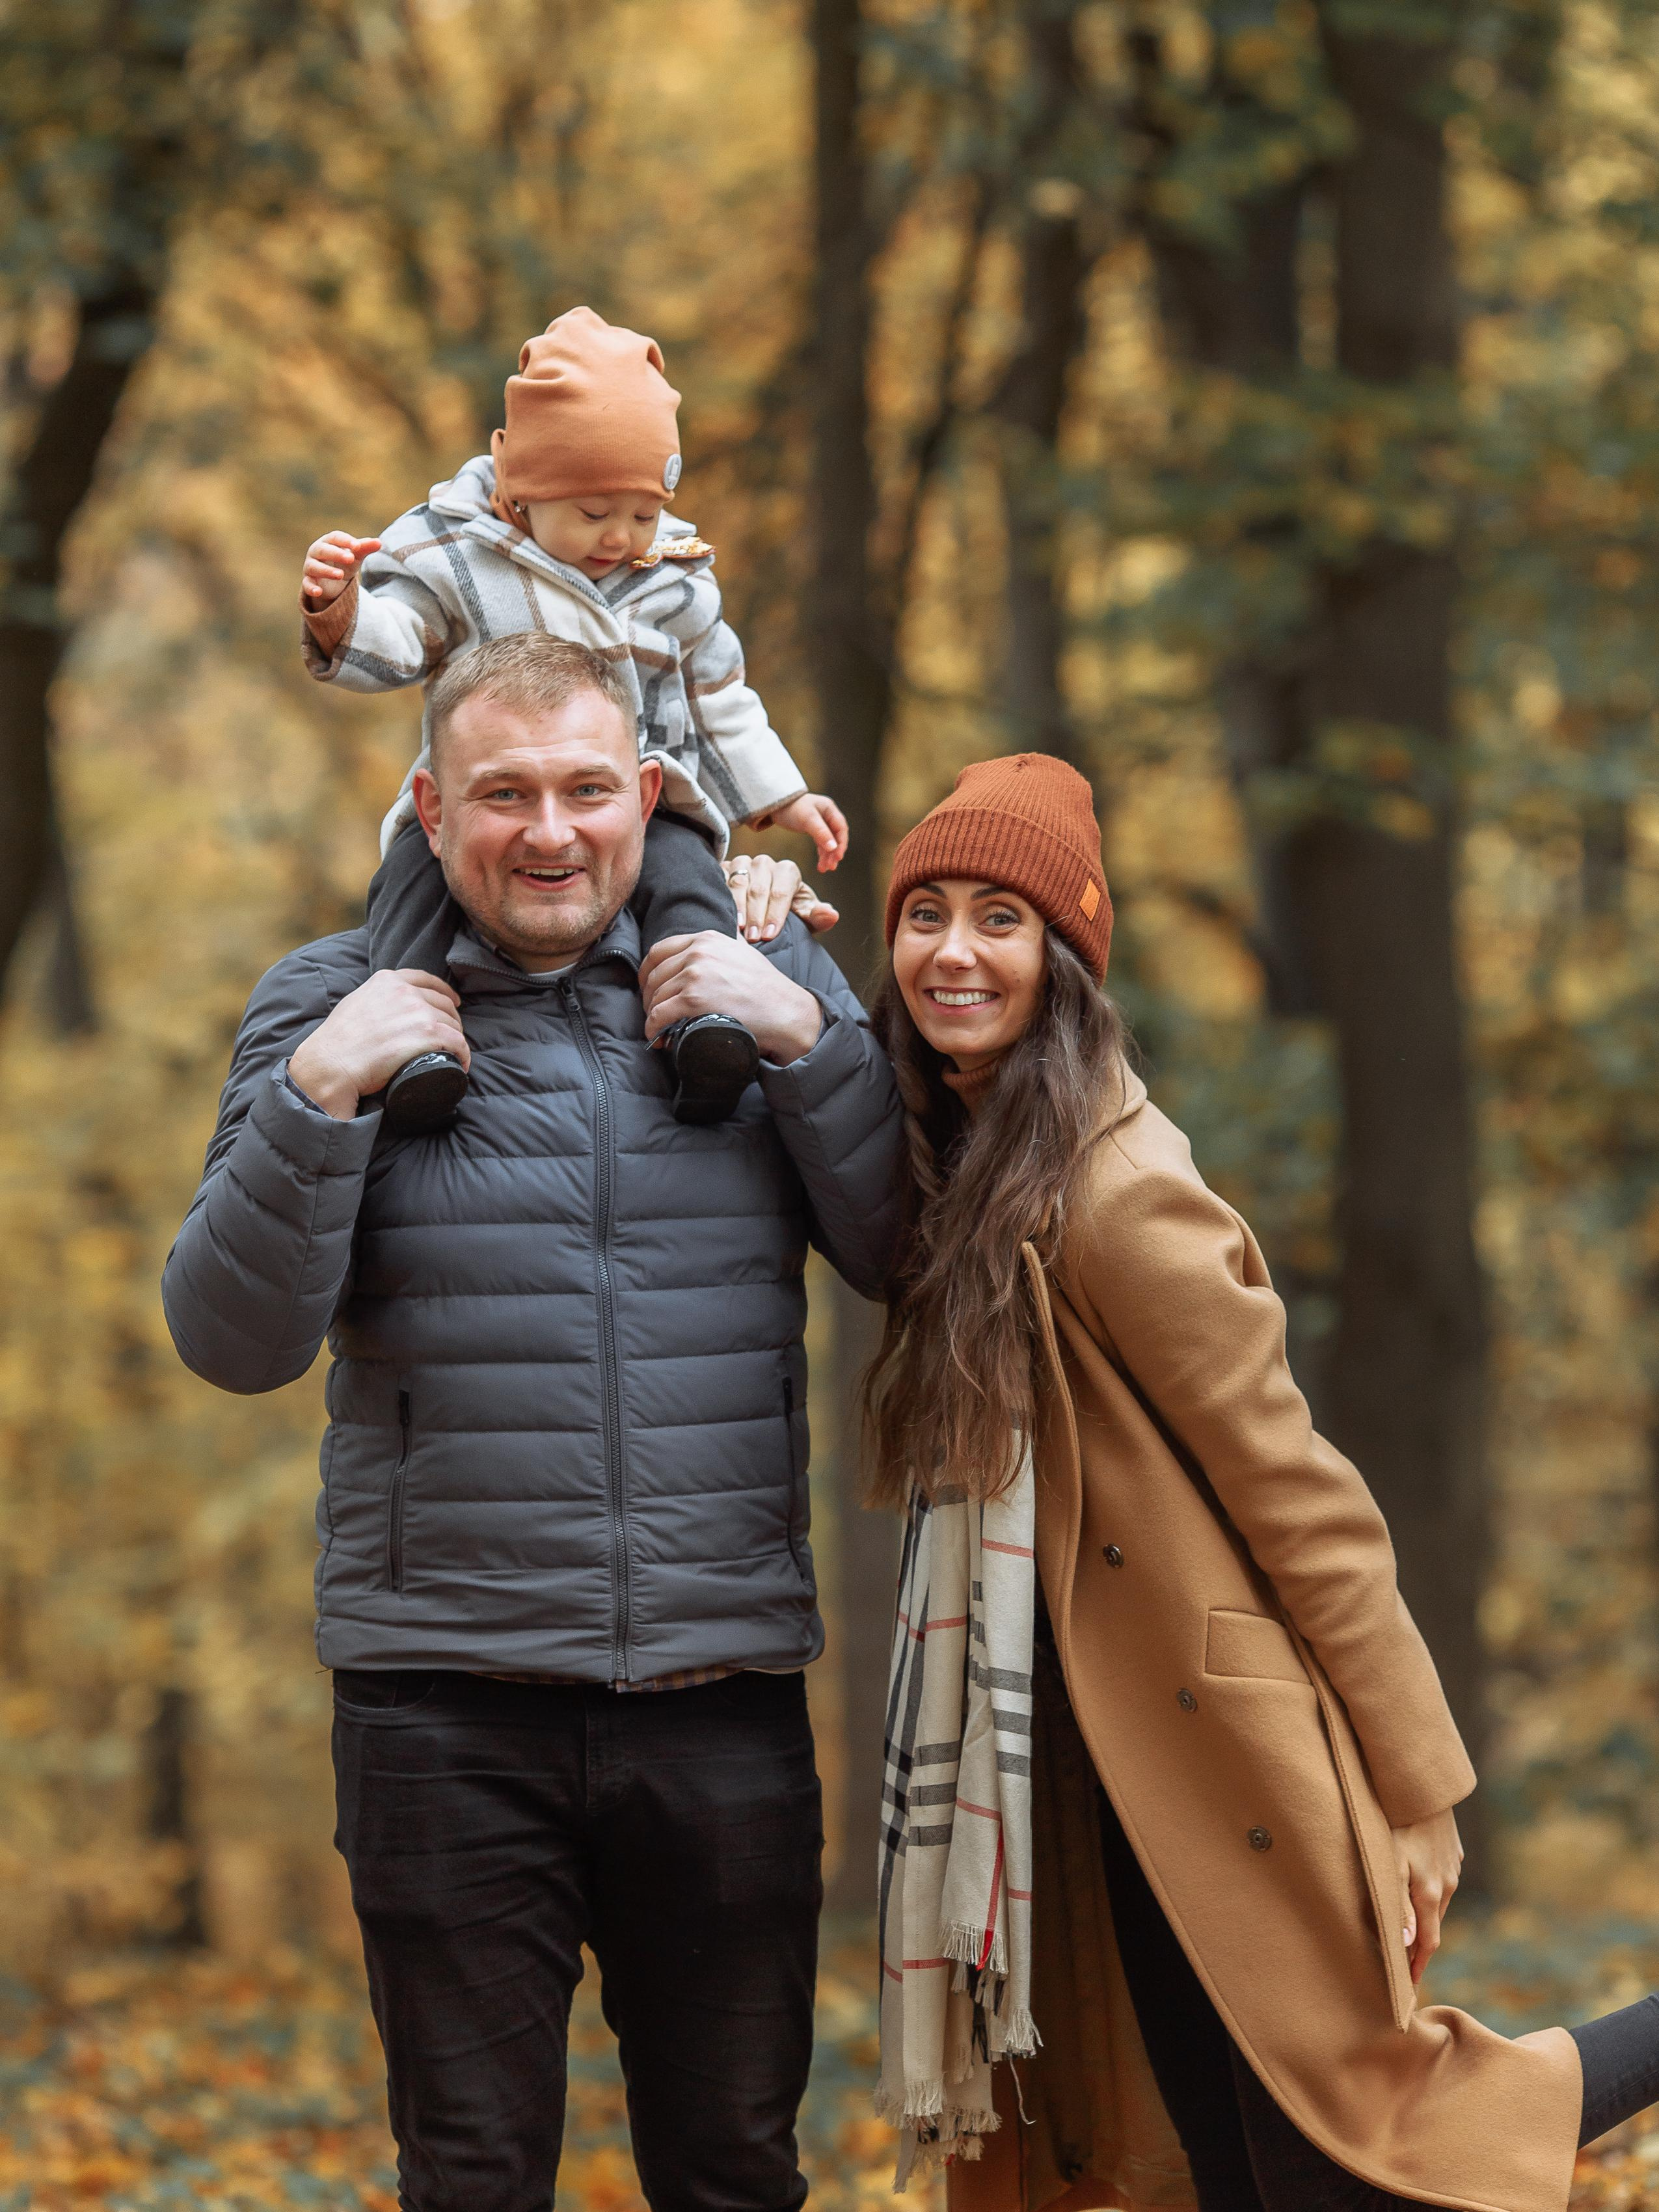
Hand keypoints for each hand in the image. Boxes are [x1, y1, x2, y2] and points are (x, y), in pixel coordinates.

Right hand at [287, 970, 468, 1120]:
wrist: (331, 1063)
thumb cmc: (338, 1041)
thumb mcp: (357, 1004)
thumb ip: (376, 998)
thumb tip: (386, 1006)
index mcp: (388, 980)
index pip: (426, 980)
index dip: (444, 992)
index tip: (453, 1003)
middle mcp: (405, 992)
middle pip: (443, 1003)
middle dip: (451, 1020)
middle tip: (449, 1038)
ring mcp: (417, 1012)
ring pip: (452, 1023)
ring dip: (456, 1040)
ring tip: (453, 1054)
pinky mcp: (426, 1034)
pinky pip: (457, 1042)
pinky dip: (463, 1054)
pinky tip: (461, 1063)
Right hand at [302, 530, 381, 607]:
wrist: (333, 581)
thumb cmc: (344, 562)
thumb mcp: (355, 556)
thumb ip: (364, 548)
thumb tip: (379, 542)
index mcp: (328, 542)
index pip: (335, 537)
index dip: (345, 541)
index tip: (358, 546)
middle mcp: (316, 552)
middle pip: (323, 550)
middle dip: (336, 553)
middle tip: (351, 558)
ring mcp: (310, 566)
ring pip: (314, 567)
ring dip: (326, 571)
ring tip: (340, 575)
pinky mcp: (308, 582)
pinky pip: (306, 584)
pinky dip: (311, 588)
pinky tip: (319, 592)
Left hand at [640, 932, 823, 1064]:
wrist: (785, 1012)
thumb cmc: (766, 989)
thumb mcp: (742, 953)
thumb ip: (720, 948)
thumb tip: (701, 952)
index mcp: (707, 939)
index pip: (660, 950)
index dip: (648, 972)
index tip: (649, 988)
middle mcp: (699, 951)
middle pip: (654, 974)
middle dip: (649, 997)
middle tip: (654, 1014)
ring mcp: (695, 974)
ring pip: (656, 996)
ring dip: (652, 1016)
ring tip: (660, 1029)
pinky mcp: (693, 998)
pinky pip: (659, 1014)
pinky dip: (654, 1028)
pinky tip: (659, 1037)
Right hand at [722, 853, 839, 941]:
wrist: (761, 905)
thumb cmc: (787, 913)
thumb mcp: (804, 917)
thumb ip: (817, 917)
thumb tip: (831, 914)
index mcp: (787, 871)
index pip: (781, 892)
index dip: (775, 914)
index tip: (770, 935)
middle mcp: (765, 863)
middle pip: (759, 889)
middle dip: (756, 916)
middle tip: (753, 938)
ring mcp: (743, 863)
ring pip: (739, 883)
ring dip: (739, 908)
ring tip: (738, 930)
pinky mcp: (724, 868)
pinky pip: (721, 879)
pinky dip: (721, 897)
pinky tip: (723, 913)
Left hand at [768, 792, 848, 872]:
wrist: (774, 804)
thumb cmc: (791, 808)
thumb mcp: (807, 819)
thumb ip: (821, 832)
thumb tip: (834, 848)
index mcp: (829, 809)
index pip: (841, 829)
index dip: (841, 843)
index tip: (838, 857)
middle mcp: (828, 815)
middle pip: (836, 837)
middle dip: (834, 853)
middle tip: (831, 867)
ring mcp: (821, 823)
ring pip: (829, 842)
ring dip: (828, 856)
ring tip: (824, 869)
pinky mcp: (813, 829)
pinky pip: (821, 843)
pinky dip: (821, 853)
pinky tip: (820, 864)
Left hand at [1393, 1807, 1461, 1983]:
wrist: (1420, 1785)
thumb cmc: (1396, 1823)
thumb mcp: (1389, 1864)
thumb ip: (1398, 1904)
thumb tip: (1408, 1943)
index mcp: (1430, 1893)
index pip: (1427, 1943)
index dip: (1417, 1967)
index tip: (1409, 1988)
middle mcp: (1446, 1884)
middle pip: (1434, 1925)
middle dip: (1421, 1947)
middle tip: (1405, 1966)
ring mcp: (1452, 1867)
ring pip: (1439, 1903)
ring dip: (1427, 1919)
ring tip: (1412, 1932)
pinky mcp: (1453, 1852)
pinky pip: (1443, 1881)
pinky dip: (1431, 1894)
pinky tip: (1419, 1889)